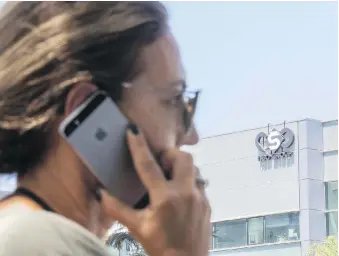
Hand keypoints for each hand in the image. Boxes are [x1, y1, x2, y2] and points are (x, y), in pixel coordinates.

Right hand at [102, 125, 210, 255]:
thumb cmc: (161, 247)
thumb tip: (100, 193)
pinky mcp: (207, 204)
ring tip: (168, 178)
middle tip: (159, 162)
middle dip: (170, 154)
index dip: (138, 146)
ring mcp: (200, 197)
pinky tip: (179, 195)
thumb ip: (117, 209)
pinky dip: (187, 182)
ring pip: (194, 169)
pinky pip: (198, 183)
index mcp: (165, 198)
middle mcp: (186, 193)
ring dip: (180, 168)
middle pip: (183, 158)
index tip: (133, 130)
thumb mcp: (137, 228)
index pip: (148, 165)